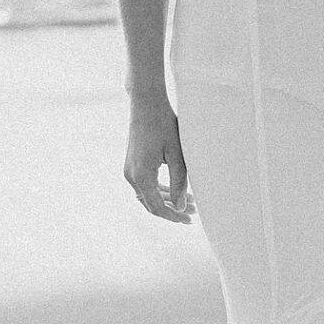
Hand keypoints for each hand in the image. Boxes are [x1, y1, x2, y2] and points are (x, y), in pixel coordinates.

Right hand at [125, 92, 194, 223]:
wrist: (146, 104)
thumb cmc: (164, 125)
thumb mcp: (177, 155)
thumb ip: (179, 183)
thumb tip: (180, 207)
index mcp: (141, 176)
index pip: (157, 207)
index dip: (173, 216)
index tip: (189, 219)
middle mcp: (131, 176)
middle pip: (151, 203)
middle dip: (172, 209)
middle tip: (193, 212)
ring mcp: (129, 170)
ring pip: (148, 195)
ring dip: (167, 200)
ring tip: (189, 202)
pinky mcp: (132, 164)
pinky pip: (145, 185)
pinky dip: (159, 190)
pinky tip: (174, 191)